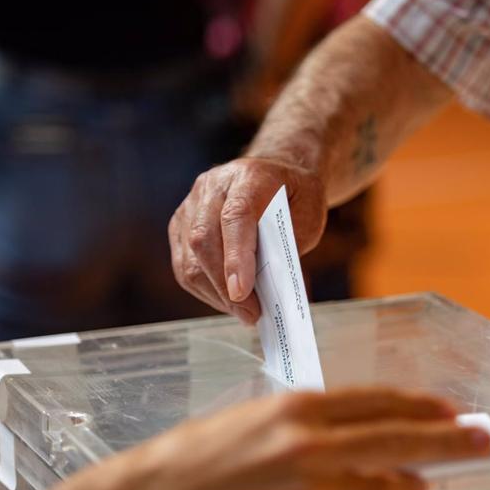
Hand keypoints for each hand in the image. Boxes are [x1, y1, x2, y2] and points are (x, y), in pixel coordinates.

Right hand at [117, 388, 489, 489]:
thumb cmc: (201, 456)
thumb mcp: (258, 421)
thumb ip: (314, 429)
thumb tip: (367, 444)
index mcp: (297, 408)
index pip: (378, 402)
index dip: (421, 406)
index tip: (453, 410)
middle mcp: (310, 444)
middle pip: (398, 438)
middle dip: (450, 439)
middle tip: (486, 439)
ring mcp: (310, 489)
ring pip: (384, 484)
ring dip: (410, 483)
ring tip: (426, 482)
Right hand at [169, 157, 326, 323]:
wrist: (278, 175)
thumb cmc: (296, 199)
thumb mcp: (309, 218)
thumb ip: (286, 249)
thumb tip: (268, 292)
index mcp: (248, 176)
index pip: (234, 216)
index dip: (236, 257)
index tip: (242, 292)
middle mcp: (213, 186)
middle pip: (204, 240)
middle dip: (225, 287)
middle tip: (251, 315)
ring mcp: (192, 204)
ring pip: (189, 259)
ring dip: (215, 294)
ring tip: (244, 312)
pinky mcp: (180, 224)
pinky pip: (183, 266)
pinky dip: (206, 290)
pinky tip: (228, 300)